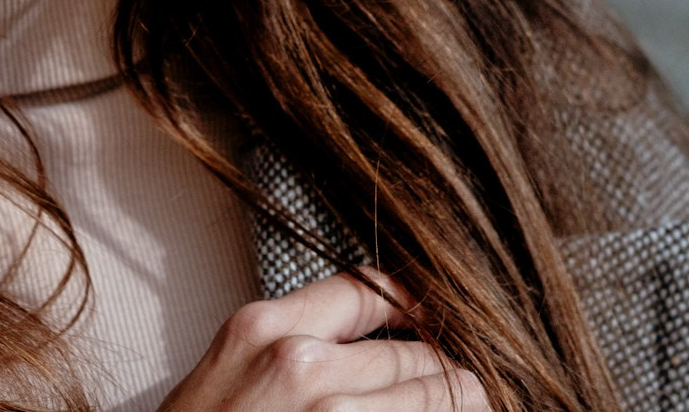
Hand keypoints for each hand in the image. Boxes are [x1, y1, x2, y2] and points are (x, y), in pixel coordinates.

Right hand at [156, 271, 487, 410]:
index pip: (365, 287)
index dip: (410, 303)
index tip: (427, 318)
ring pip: (439, 391)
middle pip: (412, 348)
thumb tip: (360, 341)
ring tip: (461, 405)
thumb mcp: (227, 372)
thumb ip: (284, 344)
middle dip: (436, 368)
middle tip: (450, 383)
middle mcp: (301, 363)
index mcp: (263, 328)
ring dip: (452, 402)